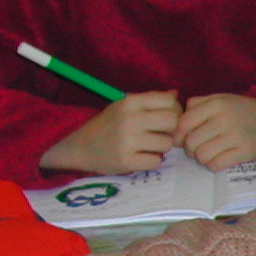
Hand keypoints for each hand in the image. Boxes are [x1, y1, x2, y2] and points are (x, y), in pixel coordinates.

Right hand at [38, 90, 181, 173]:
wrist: (81, 147)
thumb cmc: (108, 125)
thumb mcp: (125, 106)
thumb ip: (150, 100)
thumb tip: (175, 94)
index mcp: (130, 102)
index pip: (168, 101)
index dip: (174, 110)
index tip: (167, 117)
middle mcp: (129, 119)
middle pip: (172, 121)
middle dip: (171, 129)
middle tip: (160, 133)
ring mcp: (128, 141)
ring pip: (166, 143)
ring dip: (161, 147)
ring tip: (148, 146)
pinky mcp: (126, 161)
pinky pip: (156, 161)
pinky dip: (152, 160)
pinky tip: (141, 156)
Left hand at [178, 94, 255, 170]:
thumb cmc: (245, 110)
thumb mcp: (222, 98)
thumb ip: (198, 104)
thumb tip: (176, 121)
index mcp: (217, 104)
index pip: (184, 122)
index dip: (178, 134)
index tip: (181, 139)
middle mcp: (225, 119)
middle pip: (191, 142)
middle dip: (189, 149)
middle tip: (195, 150)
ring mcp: (236, 137)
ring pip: (202, 155)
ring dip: (200, 158)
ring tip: (206, 155)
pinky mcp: (245, 152)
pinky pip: (217, 164)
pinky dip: (212, 165)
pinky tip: (218, 160)